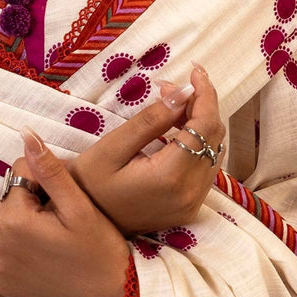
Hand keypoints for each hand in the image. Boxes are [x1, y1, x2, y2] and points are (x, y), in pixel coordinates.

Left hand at [0, 134, 129, 296]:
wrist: (112, 295)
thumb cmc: (100, 248)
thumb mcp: (78, 205)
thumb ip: (48, 169)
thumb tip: (25, 133)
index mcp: (16, 223)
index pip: (18, 177)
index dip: (41, 180)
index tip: (62, 197)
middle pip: (3, 197)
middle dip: (25, 198)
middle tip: (54, 213)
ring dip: (8, 214)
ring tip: (39, 223)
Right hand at [55, 62, 225, 237]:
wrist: (81, 225)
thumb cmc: (88, 184)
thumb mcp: (112, 147)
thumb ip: (150, 121)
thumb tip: (183, 93)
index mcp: (170, 178)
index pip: (205, 127)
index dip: (205, 95)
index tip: (195, 71)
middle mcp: (189, 194)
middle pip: (214, 138)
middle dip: (200, 105)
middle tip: (169, 88)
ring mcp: (192, 205)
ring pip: (214, 151)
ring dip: (199, 123)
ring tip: (170, 106)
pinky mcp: (189, 208)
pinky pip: (206, 167)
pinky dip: (197, 143)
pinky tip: (175, 131)